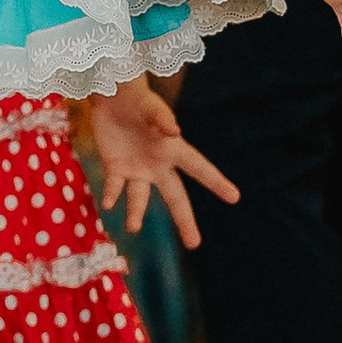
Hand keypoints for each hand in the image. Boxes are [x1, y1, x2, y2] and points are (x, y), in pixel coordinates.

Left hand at [86, 79, 239, 247]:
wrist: (112, 98)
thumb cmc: (138, 101)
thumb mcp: (150, 107)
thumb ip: (161, 119)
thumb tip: (175, 131)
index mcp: (173, 150)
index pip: (199, 169)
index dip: (216, 182)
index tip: (235, 197)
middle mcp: (158, 166)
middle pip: (175, 197)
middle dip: (185, 220)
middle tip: (195, 244)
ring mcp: (137, 169)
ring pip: (140, 199)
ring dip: (136, 214)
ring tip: (133, 228)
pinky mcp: (116, 168)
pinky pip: (114, 187)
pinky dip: (111, 195)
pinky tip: (107, 203)